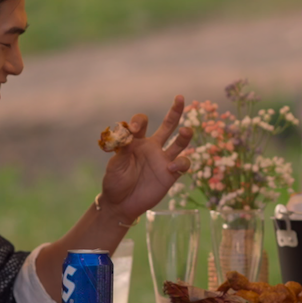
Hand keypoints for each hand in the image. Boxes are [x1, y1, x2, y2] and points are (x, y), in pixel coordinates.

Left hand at [98, 96, 192, 220]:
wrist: (120, 204)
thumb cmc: (115, 182)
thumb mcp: (115, 164)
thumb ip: (123, 148)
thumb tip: (128, 132)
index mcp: (136, 141)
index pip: (141, 123)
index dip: (139, 122)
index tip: (134, 130)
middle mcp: (152, 147)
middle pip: (168, 125)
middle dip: (175, 111)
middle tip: (180, 98)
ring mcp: (163, 160)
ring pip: (179, 143)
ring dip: (185, 136)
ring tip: (186, 130)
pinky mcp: (171, 174)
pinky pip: (182, 164)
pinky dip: (180, 163)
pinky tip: (171, 167)